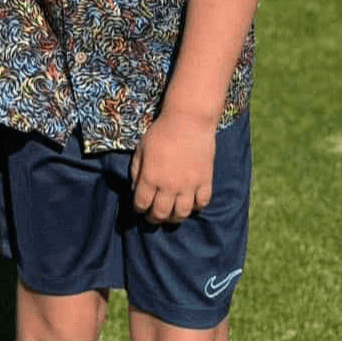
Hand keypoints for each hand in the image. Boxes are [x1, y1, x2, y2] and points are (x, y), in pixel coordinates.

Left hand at [130, 107, 215, 224]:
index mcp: (150, 177)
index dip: (139, 209)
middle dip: (154, 219)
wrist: (188, 122)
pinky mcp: (205, 182)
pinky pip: (201, 203)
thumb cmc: (160, 133)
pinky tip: (190, 204)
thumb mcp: (141, 149)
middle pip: (161, 214)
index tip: (139, 208)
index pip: (142, 204)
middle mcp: (169, 186)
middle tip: (153, 217)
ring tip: (171, 215)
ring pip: (182, 214)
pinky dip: (195, 207)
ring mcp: (189, 186)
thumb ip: (136, 171)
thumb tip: (136, 189)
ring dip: (174, 218)